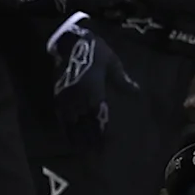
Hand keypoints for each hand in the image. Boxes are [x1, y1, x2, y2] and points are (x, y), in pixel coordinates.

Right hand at [43, 12, 131, 147]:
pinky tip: (66, 135)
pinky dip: (63, 126)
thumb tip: (137, 90)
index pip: (99, 117)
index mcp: (95, 91)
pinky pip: (60, 114)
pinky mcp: (58, 94)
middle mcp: (80, 97)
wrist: (71, 40)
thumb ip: (122, 79)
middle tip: (92, 155)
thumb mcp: (112, 62)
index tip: (103, 146)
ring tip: (79, 151)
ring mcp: (67, 96)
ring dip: (76, 137)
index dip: (100, 132)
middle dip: (88, 140)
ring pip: (71, 122)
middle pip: (84, 124)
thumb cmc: (95, 50)